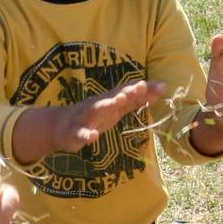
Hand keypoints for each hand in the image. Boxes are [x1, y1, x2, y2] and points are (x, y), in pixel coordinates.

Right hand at [50, 79, 164, 152]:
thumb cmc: (93, 116)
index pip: (130, 91)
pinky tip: (92, 137)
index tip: (163, 86)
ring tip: (117, 102)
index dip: (146, 89)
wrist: (59, 126)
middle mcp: (98, 104)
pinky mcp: (74, 132)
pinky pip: (80, 133)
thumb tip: (160, 89)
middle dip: (128, 91)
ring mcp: (85, 117)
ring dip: (107, 105)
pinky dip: (86, 135)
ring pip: (96, 109)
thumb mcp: (116, 108)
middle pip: (114, 96)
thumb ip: (136, 100)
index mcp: (110, 99)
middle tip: (141, 87)